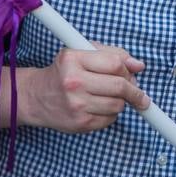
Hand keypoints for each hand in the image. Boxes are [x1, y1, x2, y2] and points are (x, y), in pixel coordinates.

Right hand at [27, 46, 147, 132]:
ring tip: (110, 97)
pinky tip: (99, 107)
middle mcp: (74, 82)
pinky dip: (111, 114)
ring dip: (121, 102)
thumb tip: (139, 65)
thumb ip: (112, 55)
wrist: (36, 97)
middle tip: (139, 95)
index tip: (134, 75)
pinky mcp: (80, 123)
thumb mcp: (82, 53)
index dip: (129, 70)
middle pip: (119, 86)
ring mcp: (76, 105)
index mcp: (74, 59)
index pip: (115, 64)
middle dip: (135, 91)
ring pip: (117, 105)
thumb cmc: (64, 72)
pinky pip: (110, 119)